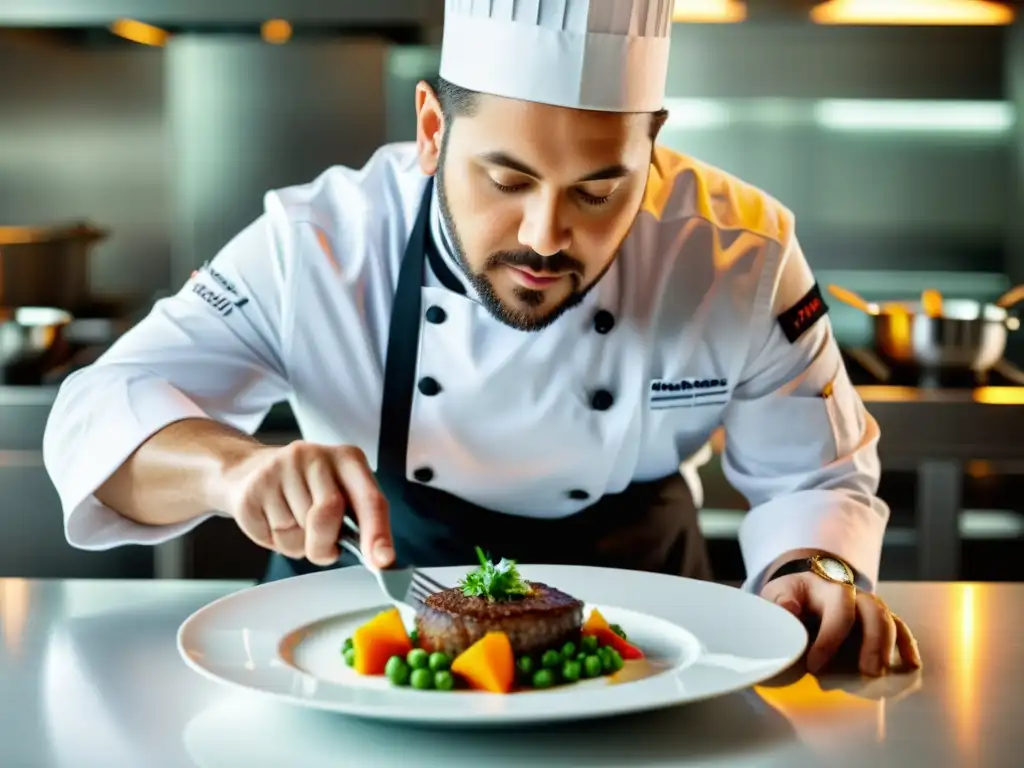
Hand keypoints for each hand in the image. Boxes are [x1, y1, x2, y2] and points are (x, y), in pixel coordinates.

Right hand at [220, 441, 394, 567]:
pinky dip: (274, 541)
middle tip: (322, 548)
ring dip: (297, 543)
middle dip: (324, 545)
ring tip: (292, 521)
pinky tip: (273, 519)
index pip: (369, 498)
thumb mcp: (341, 492)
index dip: (377, 532)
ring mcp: (279, 470)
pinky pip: (269, 537)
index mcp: (347, 459)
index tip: (382, 560)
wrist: (251, 469)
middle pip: (327, 515)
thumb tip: (379, 558)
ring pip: (295, 532)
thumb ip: (360, 521)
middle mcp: (314, 457)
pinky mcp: (252, 489)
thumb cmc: (308, 488)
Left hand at [761, 573, 921, 676]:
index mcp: (826, 586)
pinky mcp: (878, 620)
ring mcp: (868, 606)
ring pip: (889, 620)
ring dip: (888, 648)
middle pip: (874, 611)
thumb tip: (789, 609)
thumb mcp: (776, 595)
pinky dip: (907, 646)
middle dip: (873, 642)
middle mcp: (853, 594)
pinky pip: (899, 628)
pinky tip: (911, 665)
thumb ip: (780, 603)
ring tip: (879, 674)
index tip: (814, 667)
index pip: (838, 610)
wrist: (802, 589)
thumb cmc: (789, 597)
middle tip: (867, 671)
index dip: (830, 640)